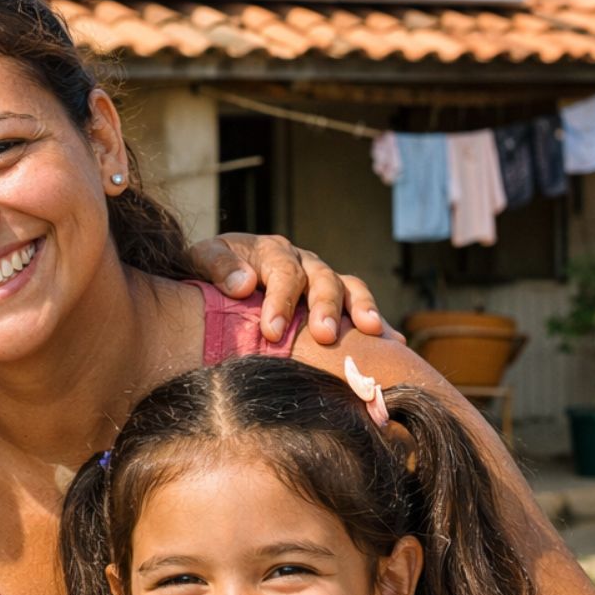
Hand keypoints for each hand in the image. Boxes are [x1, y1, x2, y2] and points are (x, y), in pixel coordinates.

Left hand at [191, 233, 385, 344]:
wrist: (216, 275)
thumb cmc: (207, 273)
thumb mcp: (201, 261)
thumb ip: (217, 268)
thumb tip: (243, 284)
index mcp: (270, 251)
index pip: (282, 273)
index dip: (280, 301)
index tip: (272, 332)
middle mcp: (301, 261)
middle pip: (322, 279)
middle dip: (325, 307)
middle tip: (324, 336)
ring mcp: (321, 278)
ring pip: (348, 287)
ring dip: (361, 309)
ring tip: (372, 332)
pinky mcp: (334, 298)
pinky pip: (360, 306)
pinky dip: (377, 321)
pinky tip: (394, 344)